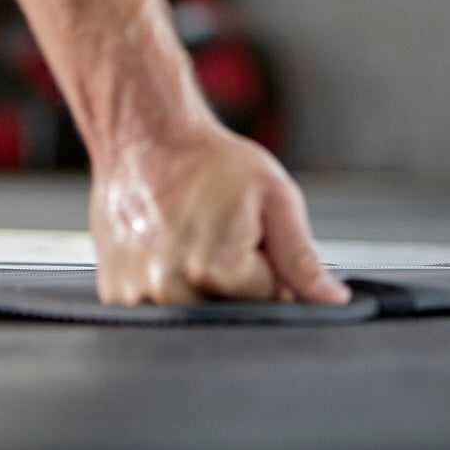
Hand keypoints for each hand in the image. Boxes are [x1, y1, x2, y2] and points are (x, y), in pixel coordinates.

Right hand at [89, 122, 348, 305]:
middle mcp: (173, 292)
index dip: (269, 265)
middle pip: (233, 313)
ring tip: (188, 237)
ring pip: (197, 315)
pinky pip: (160, 310)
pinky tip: (164, 248)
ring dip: (201, 288)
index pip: (272, 299)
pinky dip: (169, 287)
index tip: (247, 232)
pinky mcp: (116, 294)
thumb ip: (303, 257)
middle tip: (217, 232)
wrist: (144, 134)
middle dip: (237, 283)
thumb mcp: (272, 195)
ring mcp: (138, 296)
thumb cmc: (209, 159)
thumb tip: (333, 301)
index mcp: (217, 272)